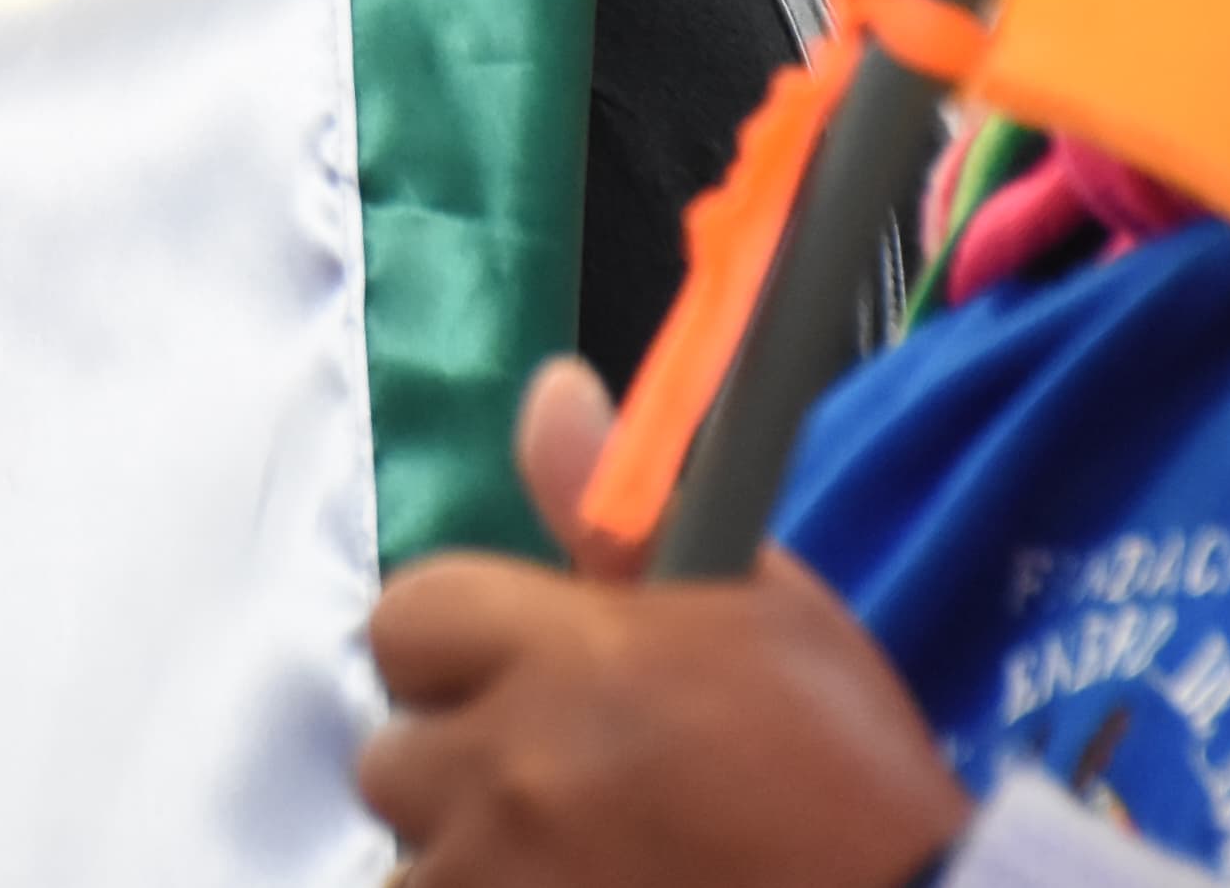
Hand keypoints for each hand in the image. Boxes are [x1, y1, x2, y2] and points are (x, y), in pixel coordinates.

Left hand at [354, 360, 968, 887]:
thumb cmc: (839, 768)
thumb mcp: (755, 604)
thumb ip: (613, 511)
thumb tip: (550, 391)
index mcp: (567, 654)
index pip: (408, 617)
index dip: (456, 649)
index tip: (517, 679)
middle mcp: (512, 767)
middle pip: (391, 752)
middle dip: (458, 764)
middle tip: (556, 786)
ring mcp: (502, 874)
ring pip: (413, 854)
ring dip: (471, 856)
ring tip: (575, 856)